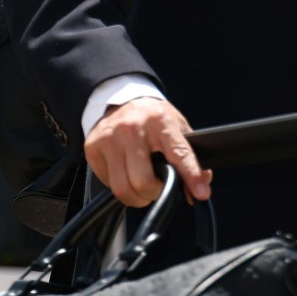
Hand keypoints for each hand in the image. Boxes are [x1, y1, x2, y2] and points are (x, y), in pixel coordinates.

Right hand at [84, 97, 211, 206]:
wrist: (121, 98)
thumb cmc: (153, 118)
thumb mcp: (176, 127)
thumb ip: (190, 155)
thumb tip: (202, 184)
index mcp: (161, 122)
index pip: (179, 153)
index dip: (191, 175)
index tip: (200, 193)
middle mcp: (134, 128)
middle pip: (144, 181)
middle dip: (154, 193)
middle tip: (157, 187)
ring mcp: (111, 137)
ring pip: (123, 188)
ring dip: (136, 197)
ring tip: (142, 187)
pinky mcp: (93, 147)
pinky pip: (107, 184)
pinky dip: (119, 186)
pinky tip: (124, 173)